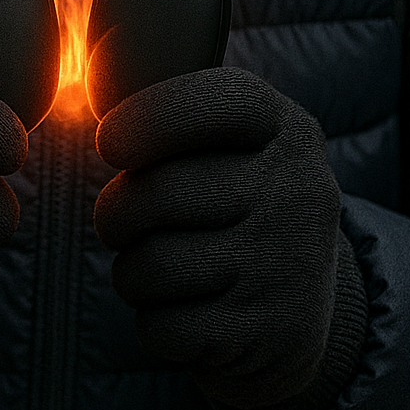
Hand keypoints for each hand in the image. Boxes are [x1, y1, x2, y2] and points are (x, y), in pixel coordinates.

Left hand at [94, 67, 366, 409]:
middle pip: (158, 193)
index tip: (111, 143)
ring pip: (153, 264)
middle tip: (120, 221)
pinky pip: (166, 326)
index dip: (147, 118)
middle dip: (116, 213)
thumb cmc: (240, 206)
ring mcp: (287, 266)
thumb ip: (181, 115)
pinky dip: (156, 323)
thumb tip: (95, 74)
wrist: (313, 312)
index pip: (212, 102)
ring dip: (133, 272)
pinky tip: (186, 312)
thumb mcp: (239, 146)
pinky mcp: (270, 335)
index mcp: (288, 129)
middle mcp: (297, 190)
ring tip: (157, 267)